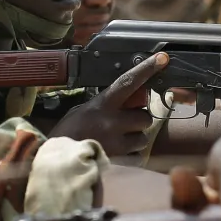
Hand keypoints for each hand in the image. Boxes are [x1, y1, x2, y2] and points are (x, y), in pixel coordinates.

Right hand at [49, 52, 166, 156]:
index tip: (162, 59)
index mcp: (102, 104)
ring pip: (143, 137)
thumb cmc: (68, 133)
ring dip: (136, 137)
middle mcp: (112, 121)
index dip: (146, 69)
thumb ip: (105, 104)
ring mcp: (117, 141)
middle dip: (139, 118)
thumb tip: (126, 99)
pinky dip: (131, 152)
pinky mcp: (120, 159)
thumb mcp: (82, 110)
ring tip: (119, 139)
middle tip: (126, 122)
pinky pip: (137, 153)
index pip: (128, 82)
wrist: (59, 161)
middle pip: (144, 115)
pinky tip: (117, 152)